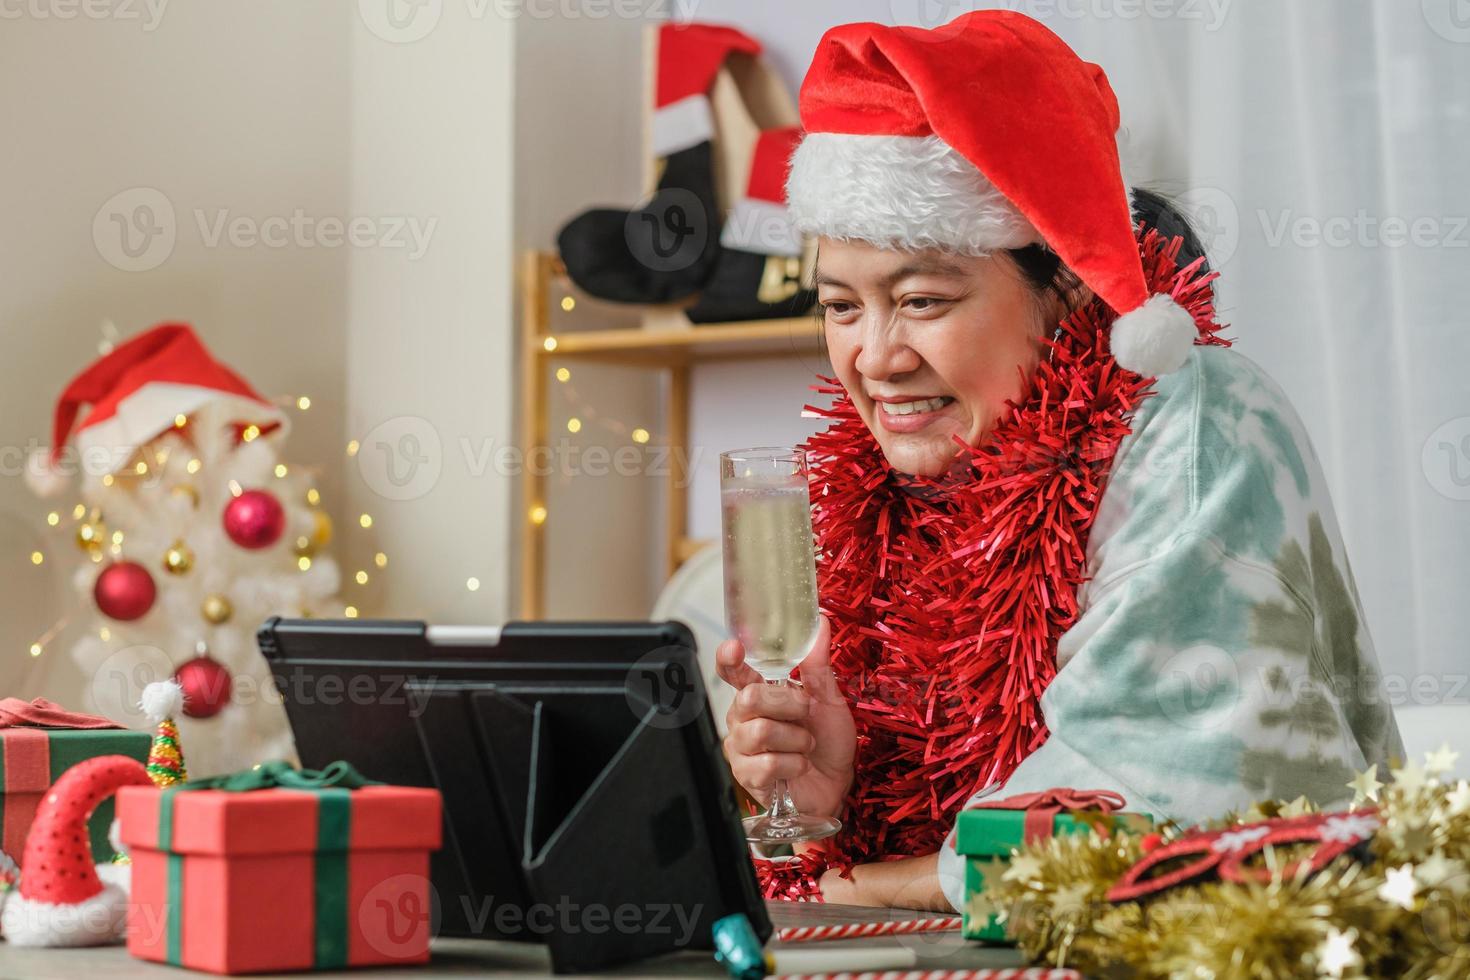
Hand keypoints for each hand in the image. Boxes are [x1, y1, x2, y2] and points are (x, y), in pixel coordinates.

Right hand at [717, 616, 854, 819]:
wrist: (838, 783)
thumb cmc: (828, 740)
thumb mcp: (828, 698)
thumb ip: (817, 664)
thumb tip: (821, 624)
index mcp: (758, 692)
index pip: (733, 671)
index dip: (729, 659)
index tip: (734, 647)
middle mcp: (743, 717)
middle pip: (749, 698)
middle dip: (788, 704)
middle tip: (806, 713)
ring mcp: (741, 747)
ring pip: (760, 732)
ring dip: (796, 738)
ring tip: (805, 745)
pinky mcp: (746, 776)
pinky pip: (767, 763)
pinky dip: (794, 763)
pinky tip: (799, 766)